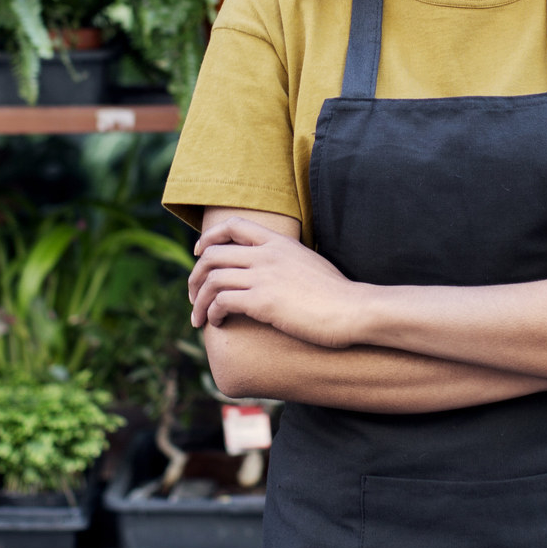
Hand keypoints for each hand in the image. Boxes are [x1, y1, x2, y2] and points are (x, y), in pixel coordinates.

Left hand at [189, 214, 364, 348]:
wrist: (353, 310)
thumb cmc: (337, 294)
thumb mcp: (310, 263)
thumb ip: (289, 261)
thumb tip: (276, 273)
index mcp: (279, 242)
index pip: (234, 225)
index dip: (209, 237)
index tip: (199, 252)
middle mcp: (267, 254)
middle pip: (213, 254)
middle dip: (195, 276)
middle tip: (193, 295)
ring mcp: (264, 276)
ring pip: (212, 279)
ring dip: (198, 300)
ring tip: (198, 318)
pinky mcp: (263, 301)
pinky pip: (222, 301)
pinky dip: (212, 312)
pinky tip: (216, 322)